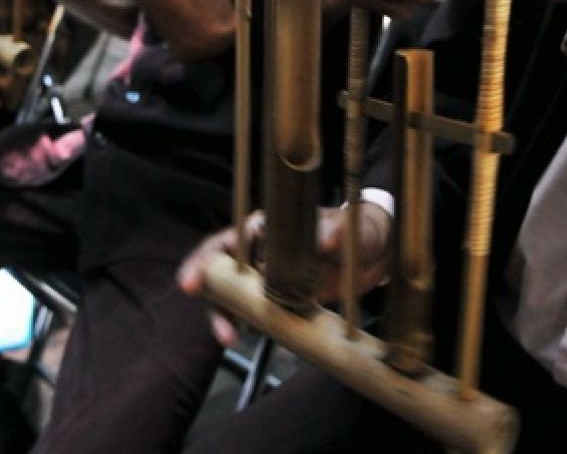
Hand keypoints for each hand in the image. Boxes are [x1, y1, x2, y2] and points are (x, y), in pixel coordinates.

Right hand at [178, 205, 391, 346]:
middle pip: (218, 270)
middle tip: (215, 323)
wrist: (375, 253)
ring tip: (228, 338)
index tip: (192, 283)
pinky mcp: (279, 299)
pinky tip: (242, 338)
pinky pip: (254, 312)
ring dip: (224, 315)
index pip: (226, 241)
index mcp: (265, 227)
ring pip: (231, 294)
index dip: (204, 260)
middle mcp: (258, 250)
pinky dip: (245, 324)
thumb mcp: (347, 228)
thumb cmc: (356, 229)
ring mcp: (267, 277)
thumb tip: (325, 237)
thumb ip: (334, 230)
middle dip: (207, 294)